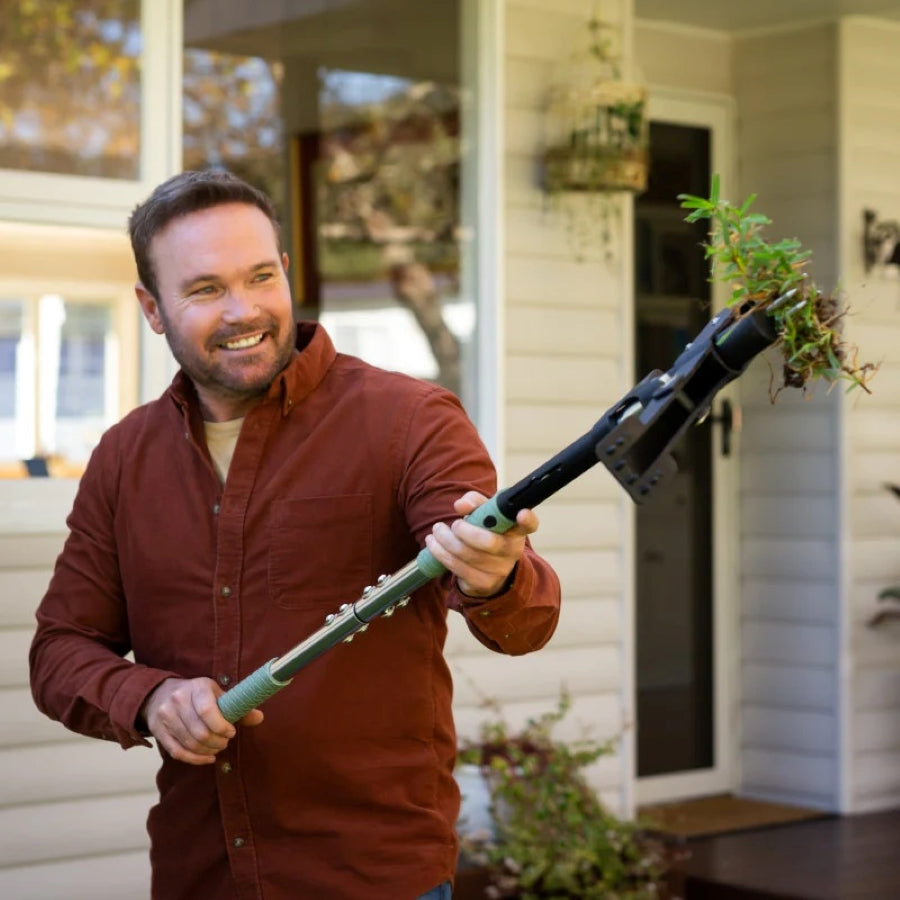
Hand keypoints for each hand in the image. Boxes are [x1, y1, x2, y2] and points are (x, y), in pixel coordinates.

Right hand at [140, 677, 262, 764]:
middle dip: (217, 742)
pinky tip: (207, 757)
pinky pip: (177, 752)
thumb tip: (259, 718)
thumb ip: (238, 706)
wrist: (161, 694)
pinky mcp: (158, 731)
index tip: (231, 732)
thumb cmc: (197, 695)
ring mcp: (165, 716)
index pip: (207, 711)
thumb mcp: (217, 693)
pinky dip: (195, 759)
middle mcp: (178, 700)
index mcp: (197, 687)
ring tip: (217, 748)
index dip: (222, 726)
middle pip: (199, 732)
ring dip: (208, 750)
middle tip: (225, 742)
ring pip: (189, 743)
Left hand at [424, 491, 538, 597]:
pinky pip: (458, 568)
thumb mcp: (484, 514)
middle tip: (454, 524)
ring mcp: (499, 570)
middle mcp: (512, 552)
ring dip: (446, 541)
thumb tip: (461, 505)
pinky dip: (441, 553)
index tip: (521, 513)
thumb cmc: (486, 534)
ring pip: (468, 555)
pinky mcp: (482, 583)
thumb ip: (475, 503)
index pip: (529, 525)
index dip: (527, 519)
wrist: (488, 570)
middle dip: (466, 531)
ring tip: (436, 530)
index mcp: (517, 531)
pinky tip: (433, 544)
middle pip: (490, 542)